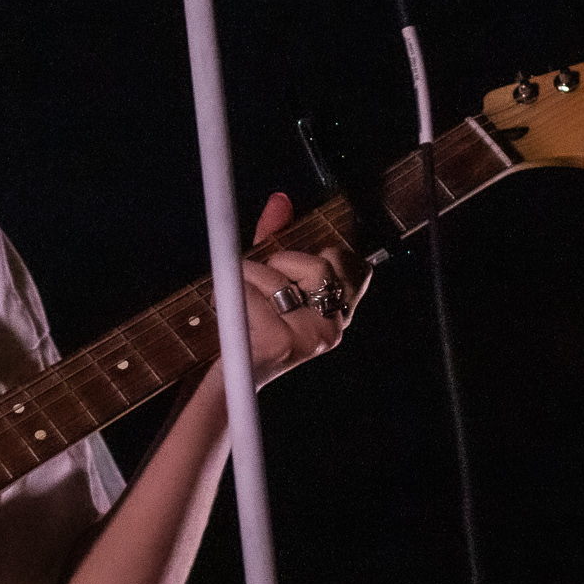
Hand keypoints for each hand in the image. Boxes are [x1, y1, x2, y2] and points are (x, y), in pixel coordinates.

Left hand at [240, 191, 367, 386]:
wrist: (225, 384)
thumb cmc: (248, 328)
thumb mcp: (266, 279)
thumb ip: (277, 237)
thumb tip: (281, 199)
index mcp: (338, 315)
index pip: (358, 267)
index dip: (325, 254)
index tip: (294, 266)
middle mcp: (333, 328)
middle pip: (319, 262)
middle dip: (280, 261)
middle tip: (260, 284)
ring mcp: (311, 338)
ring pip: (278, 275)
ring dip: (245, 276)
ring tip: (236, 299)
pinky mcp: (282, 344)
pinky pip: (250, 292)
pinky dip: (229, 293)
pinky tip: (228, 312)